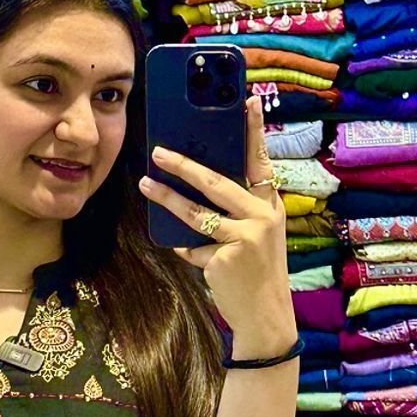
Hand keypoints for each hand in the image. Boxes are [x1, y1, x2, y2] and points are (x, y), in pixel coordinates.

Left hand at [140, 94, 295, 354]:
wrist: (266, 316)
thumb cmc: (257, 270)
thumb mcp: (257, 233)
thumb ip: (238, 209)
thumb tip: (199, 183)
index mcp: (270, 204)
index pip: (260, 160)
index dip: (253, 130)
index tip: (247, 100)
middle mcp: (261, 216)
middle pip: (216, 182)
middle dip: (184, 164)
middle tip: (158, 151)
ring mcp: (245, 238)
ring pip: (196, 213)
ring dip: (166, 198)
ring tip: (146, 184)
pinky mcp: (225, 259)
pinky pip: (193, 247)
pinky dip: (185, 248)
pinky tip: (181, 248)